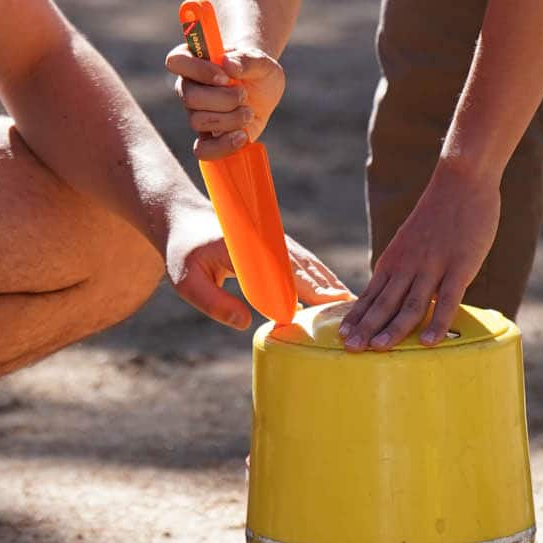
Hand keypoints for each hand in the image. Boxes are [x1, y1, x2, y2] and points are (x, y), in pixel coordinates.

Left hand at [161, 197, 353, 331]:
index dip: (309, 289)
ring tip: (357, 312)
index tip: (331, 307)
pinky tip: (340, 301)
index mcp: (251, 246)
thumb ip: (213, 303)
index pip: (285, 271)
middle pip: (308, 270)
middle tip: (356, 315)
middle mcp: (271, 243)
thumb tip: (245, 323)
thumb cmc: (185, 250)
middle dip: (331, 292)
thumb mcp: (186, 280)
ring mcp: (279, 246)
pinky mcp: (282, 251)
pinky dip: (325, 283)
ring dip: (333, 288)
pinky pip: (309, 268)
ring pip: (314, 268)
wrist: (185, 219)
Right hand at [164, 42, 284, 160]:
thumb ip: (246, 59)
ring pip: (198, 121)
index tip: (225, 77)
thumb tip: (228, 64)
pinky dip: (222, 146)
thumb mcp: (260, 59)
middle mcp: (189, 87)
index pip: (176, 61)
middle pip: (189, 97)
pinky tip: (242, 136)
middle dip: (223, 99)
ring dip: (229, 119)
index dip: (198, 70)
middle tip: (244, 94)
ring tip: (248, 112)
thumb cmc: (256, 69)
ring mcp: (196, 113)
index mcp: (193, 60)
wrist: (265, 87)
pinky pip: (202, 150)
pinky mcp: (209, 136)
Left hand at [339, 160, 500, 351]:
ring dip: (393, 329)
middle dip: (366, 328)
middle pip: (383, 303)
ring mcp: (432, 266)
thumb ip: (405, 265)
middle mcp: (407, 265)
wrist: (461, 181)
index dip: (357, 317)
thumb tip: (400, 291)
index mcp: (394, 259)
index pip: (370, 294)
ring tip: (379, 350)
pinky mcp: (459, 266)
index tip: (342, 336)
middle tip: (351, 349)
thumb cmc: (439, 213)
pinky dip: (437, 323)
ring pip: (409, 305)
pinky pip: (447, 300)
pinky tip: (428, 342)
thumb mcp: (412, 240)